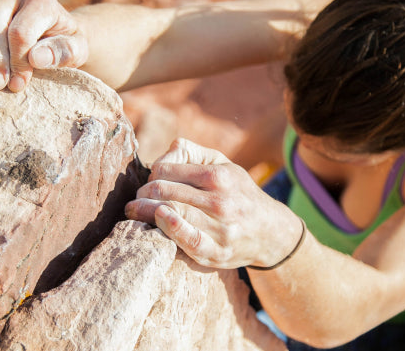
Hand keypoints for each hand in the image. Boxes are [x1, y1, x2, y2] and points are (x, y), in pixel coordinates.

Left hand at [125, 139, 302, 268]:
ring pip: (168, 214)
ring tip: (134, 211)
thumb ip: (192, 153)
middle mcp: (220, 201)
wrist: (270, 232)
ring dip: (143, 211)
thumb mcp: (223, 164)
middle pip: (162, 191)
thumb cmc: (238, 193)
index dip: (151, 175)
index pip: (166, 169)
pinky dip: (168, 228)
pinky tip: (157, 221)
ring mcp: (219, 228)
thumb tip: (165, 153)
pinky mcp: (217, 252)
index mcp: (219, 176)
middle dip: (142, 194)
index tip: (149, 182)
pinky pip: (187, 240)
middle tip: (136, 198)